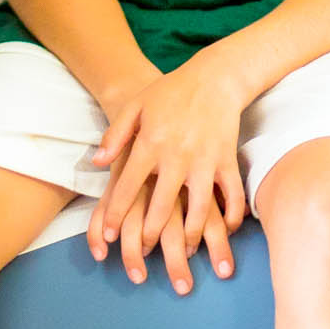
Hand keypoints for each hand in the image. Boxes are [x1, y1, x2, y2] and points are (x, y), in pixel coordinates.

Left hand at [86, 61, 247, 294]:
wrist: (214, 77)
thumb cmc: (170, 92)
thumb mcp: (135, 106)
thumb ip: (115, 136)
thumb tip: (97, 163)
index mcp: (150, 143)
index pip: (127, 186)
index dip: (115, 213)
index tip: (108, 235)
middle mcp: (176, 156)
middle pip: (160, 207)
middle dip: (149, 235)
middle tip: (142, 252)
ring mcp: (205, 161)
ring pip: (197, 210)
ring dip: (190, 236)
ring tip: (183, 250)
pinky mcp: (228, 162)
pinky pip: (232, 197)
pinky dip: (231, 218)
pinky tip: (225, 230)